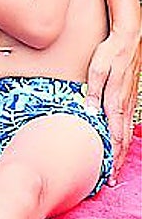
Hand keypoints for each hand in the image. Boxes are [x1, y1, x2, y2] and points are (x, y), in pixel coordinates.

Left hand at [84, 27, 140, 183]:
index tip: (107, 172)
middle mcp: (125, 104)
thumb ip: (93, 91)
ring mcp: (129, 101)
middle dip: (117, 161)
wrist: (129, 39)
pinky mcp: (129, 96)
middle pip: (122, 139)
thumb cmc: (109, 53)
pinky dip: (124, 136)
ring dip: (121, 151)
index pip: (114, 135)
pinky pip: (128, 121)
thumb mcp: (96, 70)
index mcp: (115, 101)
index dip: (111, 156)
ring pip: (126, 132)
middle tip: (111, 179)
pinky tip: (120, 141)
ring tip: (115, 166)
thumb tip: (90, 111)